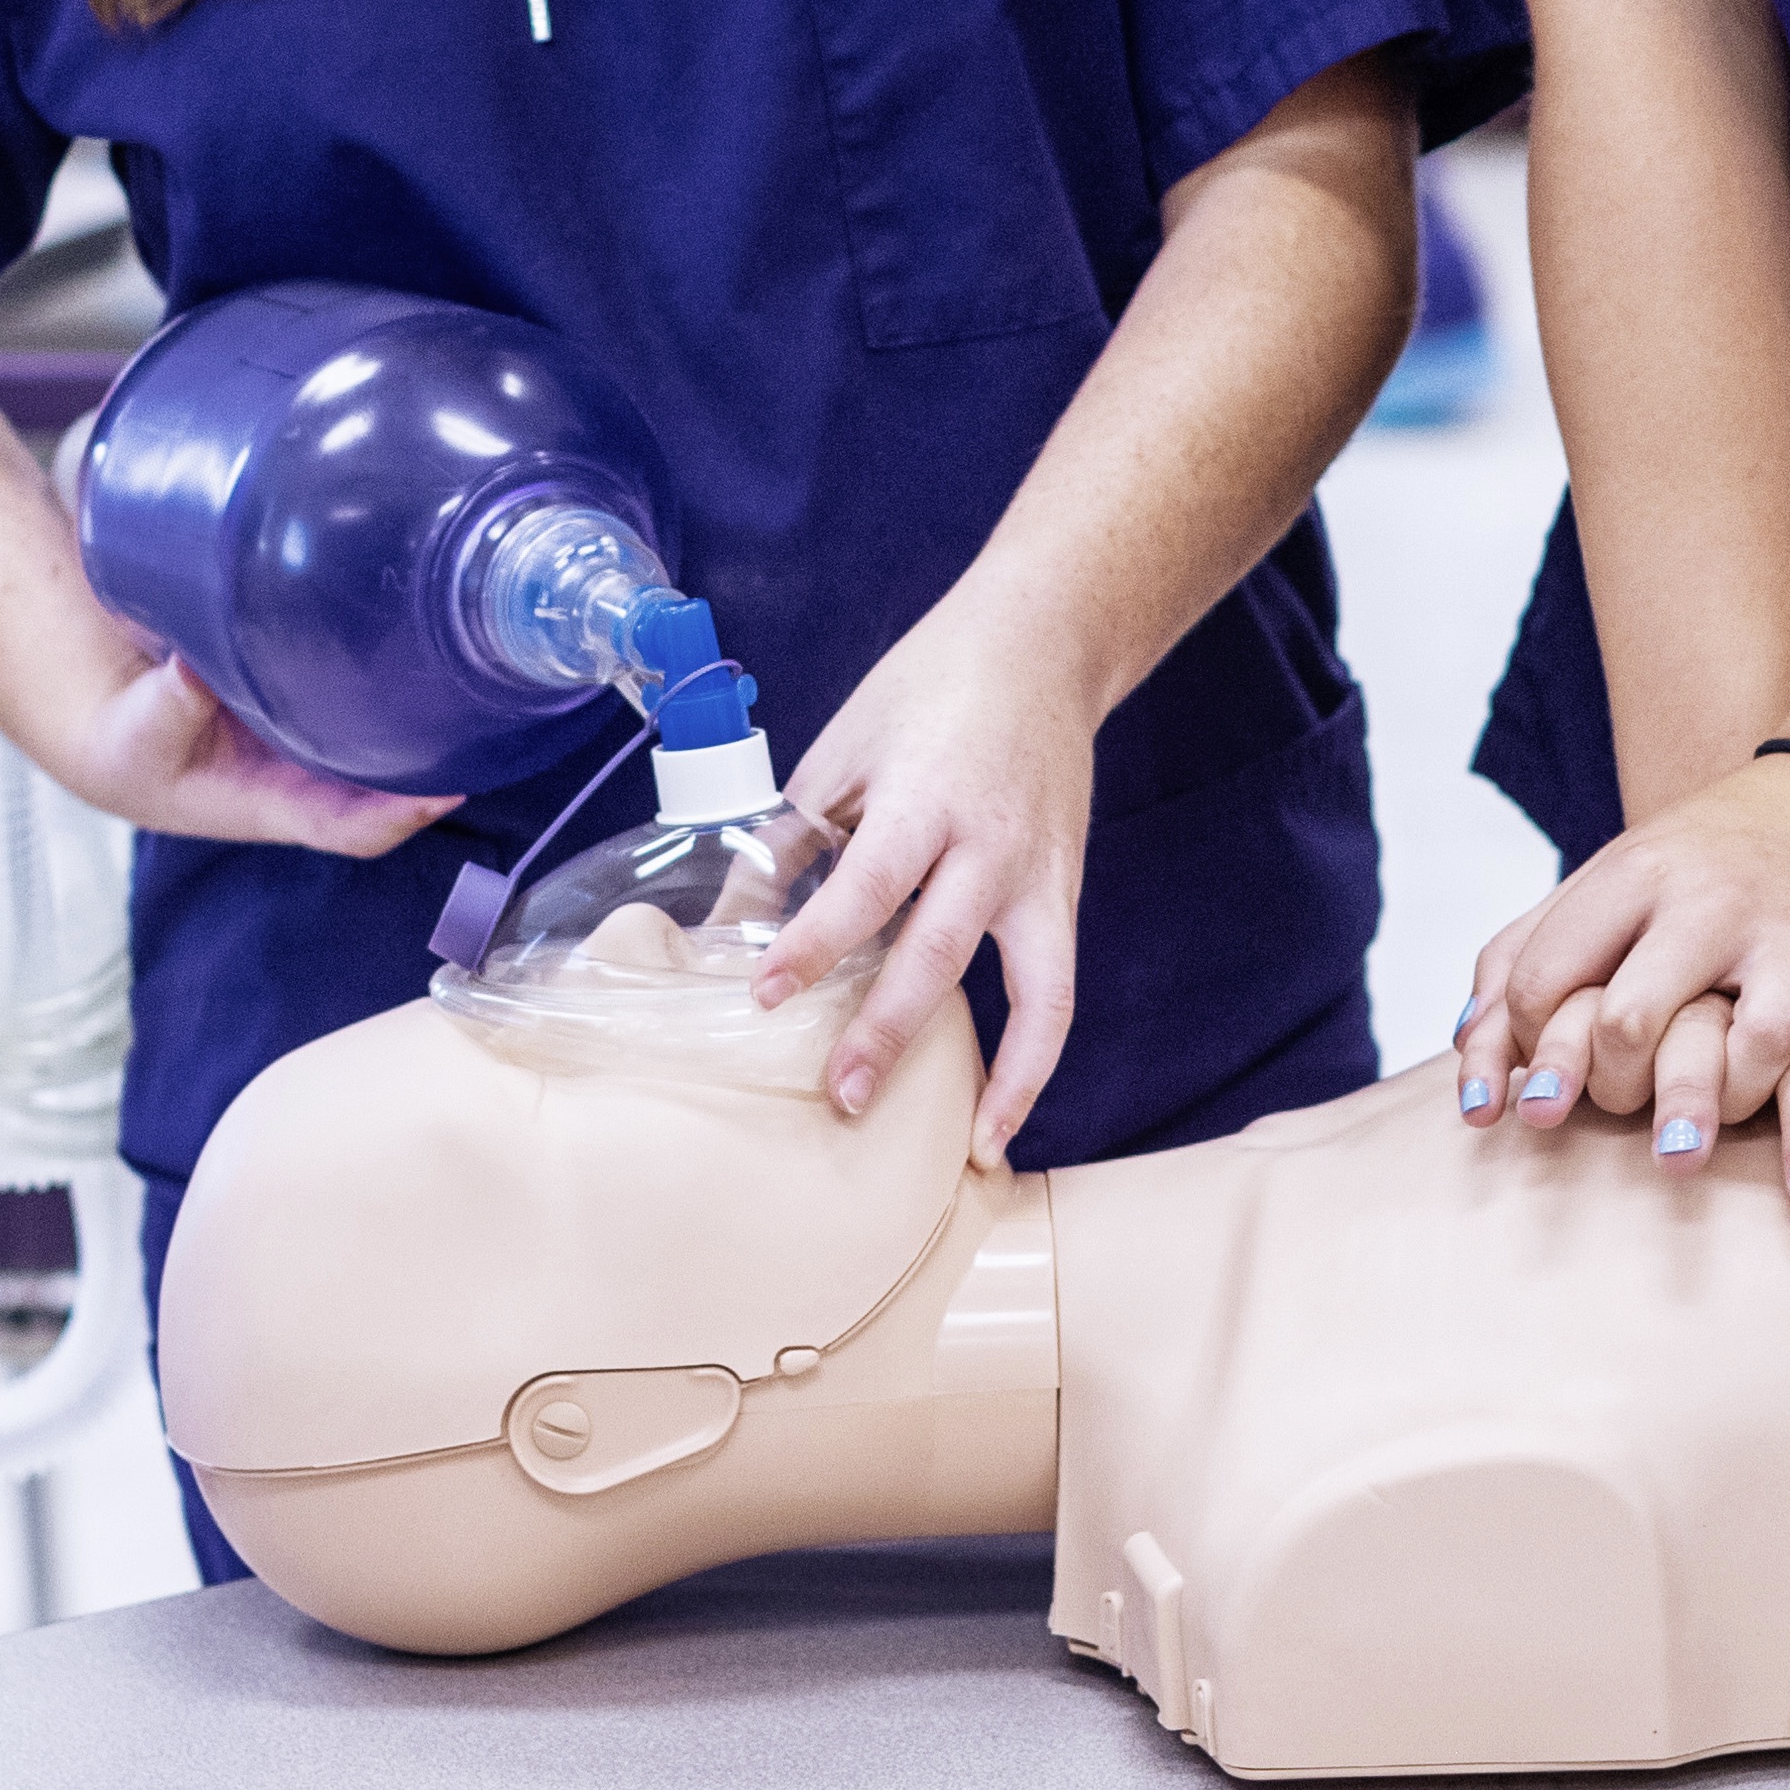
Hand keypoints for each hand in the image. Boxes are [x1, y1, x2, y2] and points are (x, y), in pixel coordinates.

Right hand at [42, 647, 451, 859]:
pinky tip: (428, 626)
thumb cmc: (136, 747)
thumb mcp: (140, 735)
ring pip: (396, 745)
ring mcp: (319, 744)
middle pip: (397, 788)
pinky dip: (404, 678)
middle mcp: (311, 779)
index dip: (399, 816)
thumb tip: (191, 669)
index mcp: (273, 803)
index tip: (444, 793)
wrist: (123, 732)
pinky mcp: (315, 702)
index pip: (352, 828)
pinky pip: (374, 700)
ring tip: (480, 662)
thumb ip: (169, 706)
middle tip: (490, 707)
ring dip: (437, 719)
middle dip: (445, 762)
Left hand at [741, 616, 1100, 1152]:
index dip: (815, 943)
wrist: (1043, 644)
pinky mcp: (1065, 894)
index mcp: (925, 796)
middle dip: (888, 1028)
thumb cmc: (926, 690)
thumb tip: (724, 926)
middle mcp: (991, 843)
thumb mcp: (843, 749)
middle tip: (840, 1096)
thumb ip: (792, 837)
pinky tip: (1002, 1121)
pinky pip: (1059, 991)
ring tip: (962, 1145)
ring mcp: (1039, 874)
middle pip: (940, 950)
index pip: (866, 885)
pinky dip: (1036, 1060)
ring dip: (996, 1072)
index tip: (766, 994)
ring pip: (1031, 988)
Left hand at [1452, 753, 1789, 1205]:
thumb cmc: (1700, 867)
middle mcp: (1716, 901)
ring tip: (1715, 1135)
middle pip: (1631, 1024)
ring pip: (1752, 1052)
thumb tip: (1475, 1095)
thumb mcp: (1603, 886)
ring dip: (1725, 1114)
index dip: (1535, 1054)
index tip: (1553, 1088)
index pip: (1545, 984)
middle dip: (1615, 1096)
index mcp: (1635, 874)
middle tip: (1631, 1123)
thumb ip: (1517, 967)